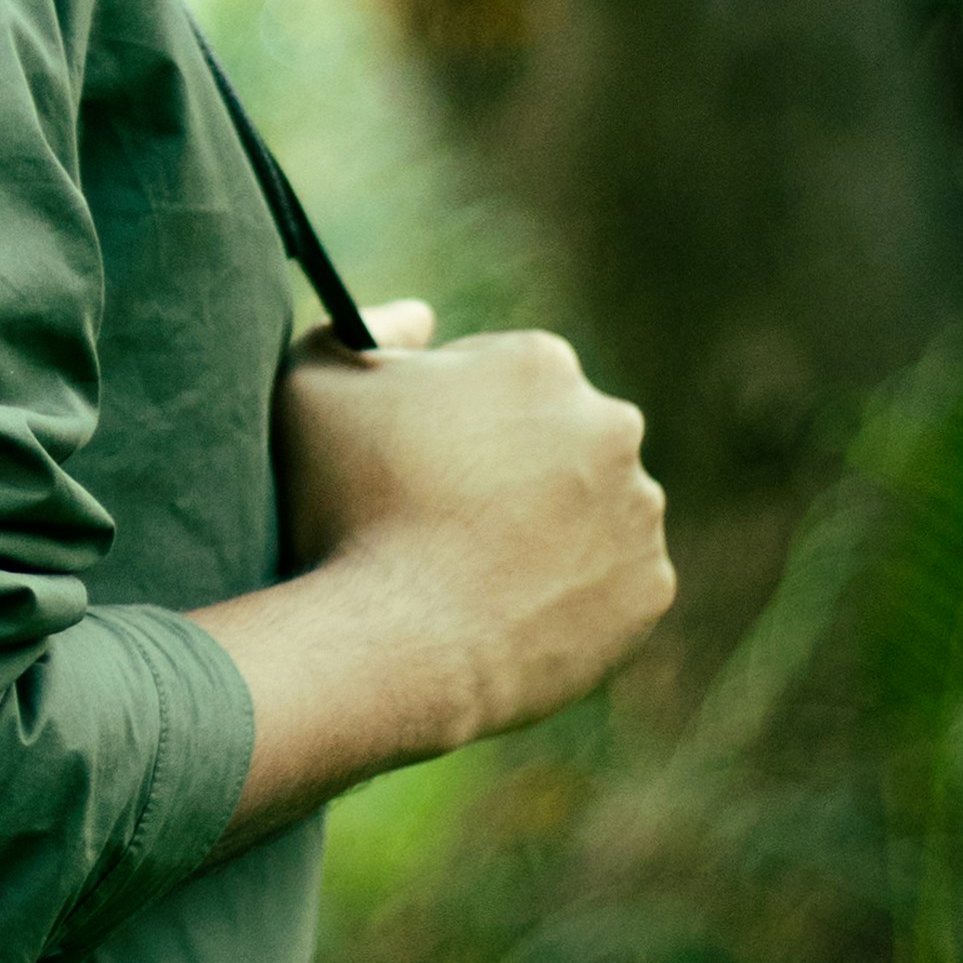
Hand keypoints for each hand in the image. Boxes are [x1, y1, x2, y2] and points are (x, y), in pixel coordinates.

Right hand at [274, 317, 671, 751]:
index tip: (415, 462)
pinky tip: (509, 612)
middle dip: (513, 467)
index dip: (450, 417)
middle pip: (558, 437)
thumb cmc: (346, 509)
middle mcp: (612, 425)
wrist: (394, 645)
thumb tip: (419, 318)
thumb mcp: (312, 386)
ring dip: (548, 528)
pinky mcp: (650, 588)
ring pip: (592, 509)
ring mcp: (638, 511)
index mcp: (540, 363)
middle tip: (445, 520)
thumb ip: (361, 327)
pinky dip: (570, 594)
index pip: (502, 376)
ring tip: (474, 573)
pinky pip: (611, 584)